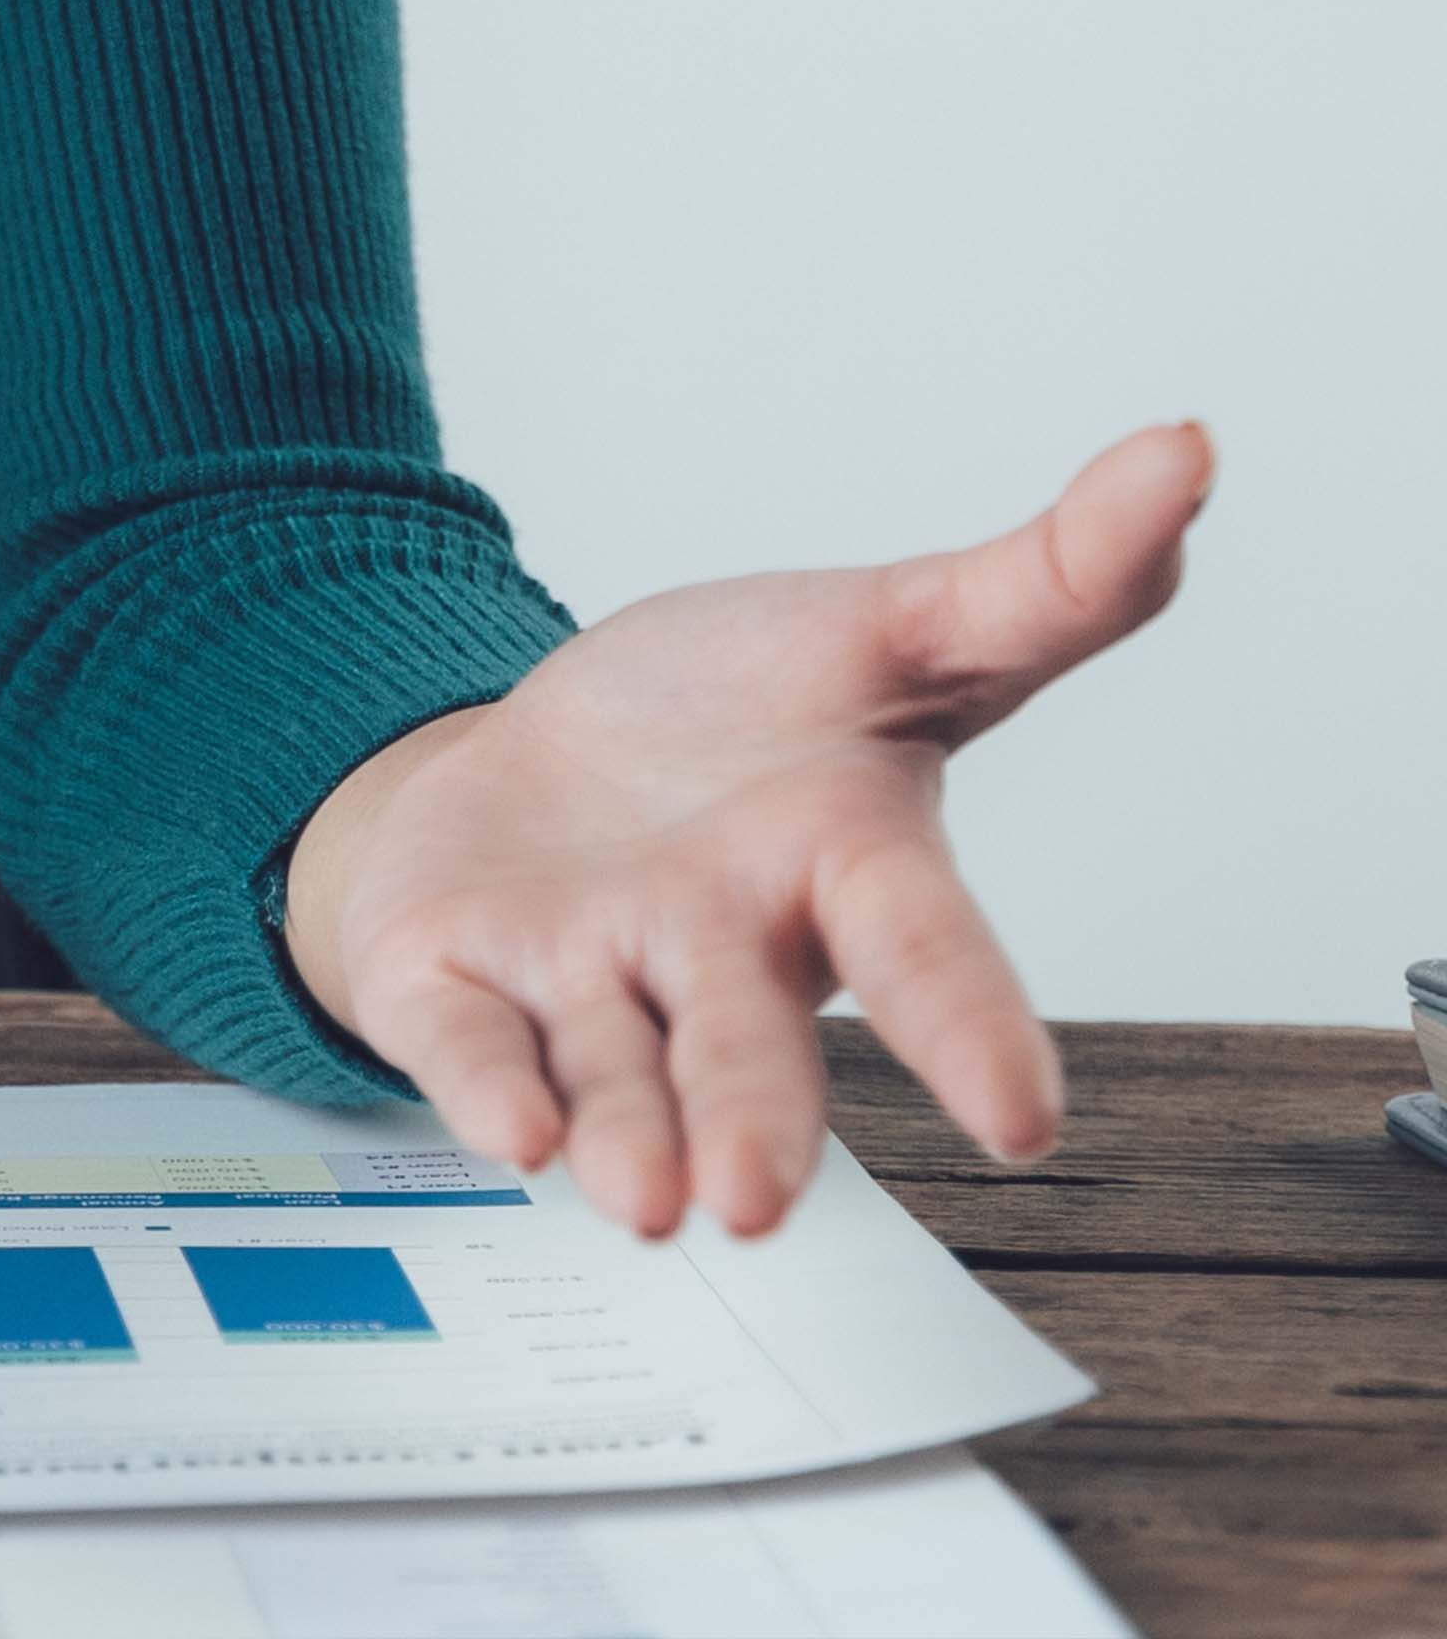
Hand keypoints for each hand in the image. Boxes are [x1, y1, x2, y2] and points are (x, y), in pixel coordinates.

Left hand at [280, 422, 1214, 1240]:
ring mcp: (588, 976)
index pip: (917, 948)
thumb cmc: (734, 721)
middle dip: (757, 1113)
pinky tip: (512, 1133)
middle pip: (744, 1030)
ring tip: (644, 1199)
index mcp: (834, 869)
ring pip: (614, 1063)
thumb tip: (1188, 453)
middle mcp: (718, 948)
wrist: (548, 763)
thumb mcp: (885, 629)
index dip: (966, 1025)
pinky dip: (487, 1082)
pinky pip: (471, 1037)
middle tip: (755, 1198)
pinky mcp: (465, 980)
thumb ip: (1041, 581)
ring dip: (624, 1131)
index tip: (1021, 1118)